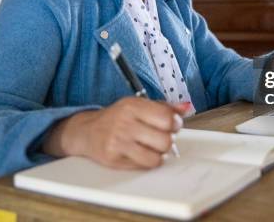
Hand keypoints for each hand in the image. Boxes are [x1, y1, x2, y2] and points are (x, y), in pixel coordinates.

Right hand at [43, 97, 189, 168]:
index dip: (175, 124)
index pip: (166, 118)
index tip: (172, 125)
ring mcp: (118, 142)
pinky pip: (143, 166)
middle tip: (161, 138)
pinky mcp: (114, 159)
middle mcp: (124, 122)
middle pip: (165, 140)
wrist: (87, 131)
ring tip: (151, 147)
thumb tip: (186, 107)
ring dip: (158, 154)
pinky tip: (140, 154)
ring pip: (156, 157)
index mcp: (133, 105)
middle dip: (167, 141)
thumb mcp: (138, 105)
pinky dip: (147, 162)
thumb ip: (164, 107)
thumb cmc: (118, 117)